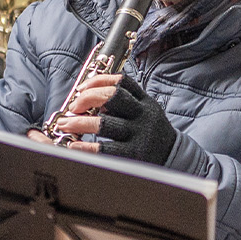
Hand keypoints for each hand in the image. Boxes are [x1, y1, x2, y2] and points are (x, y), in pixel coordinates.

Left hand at [37, 72, 175, 163]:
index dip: (98, 81)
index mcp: (144, 103)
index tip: (81, 87)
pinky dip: (86, 146)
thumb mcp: (144, 111)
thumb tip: (87, 94)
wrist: (175, 158)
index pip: (122, 82)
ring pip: (105, 123)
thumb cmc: (151, 133)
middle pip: (113, 97)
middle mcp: (143, 116)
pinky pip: (106, 149)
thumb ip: (125, 101)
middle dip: (87, 98)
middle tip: (73, 106)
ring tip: (65, 125)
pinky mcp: (134, 155)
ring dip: (79, 122)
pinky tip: (74, 145)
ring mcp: (140, 135)